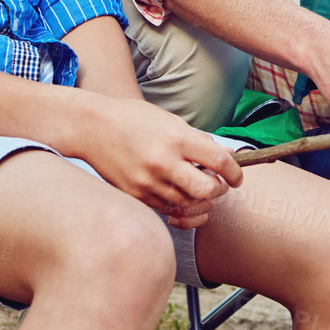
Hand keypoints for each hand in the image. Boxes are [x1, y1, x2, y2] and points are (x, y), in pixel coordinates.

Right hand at [61, 96, 242, 229]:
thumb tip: (225, 156)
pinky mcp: (136, 196)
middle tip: (220, 185)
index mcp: (177, 139)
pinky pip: (166, 209)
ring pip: (187, 204)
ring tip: (201, 191)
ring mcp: (148, 182)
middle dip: (219, 190)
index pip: (219, 161)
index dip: (234, 172)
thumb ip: (198, 140)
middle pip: (207, 190)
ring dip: (201, 201)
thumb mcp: (170, 120)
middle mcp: (164, 162)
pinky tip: (184, 200)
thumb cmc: (133, 119)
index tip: (237, 176)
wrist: (92, 127)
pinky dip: (180, 208)